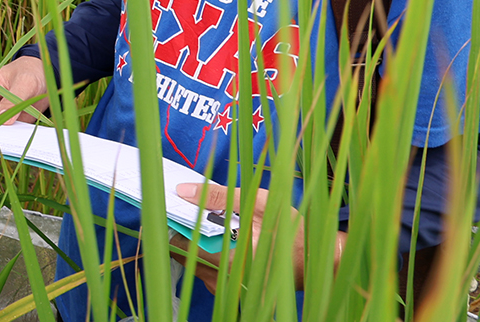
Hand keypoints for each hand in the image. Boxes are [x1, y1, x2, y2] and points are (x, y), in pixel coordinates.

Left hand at [172, 183, 336, 292]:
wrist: (314, 259)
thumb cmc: (290, 231)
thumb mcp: (256, 204)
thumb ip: (218, 197)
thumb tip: (183, 190)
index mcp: (228, 258)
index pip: (180, 245)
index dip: (169, 225)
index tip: (164, 208)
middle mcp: (224, 278)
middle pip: (183, 254)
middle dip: (180, 232)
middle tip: (184, 211)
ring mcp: (227, 287)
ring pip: (193, 263)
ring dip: (193, 243)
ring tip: (205, 223)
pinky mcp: (231, 289)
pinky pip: (207, 271)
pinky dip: (206, 253)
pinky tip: (218, 239)